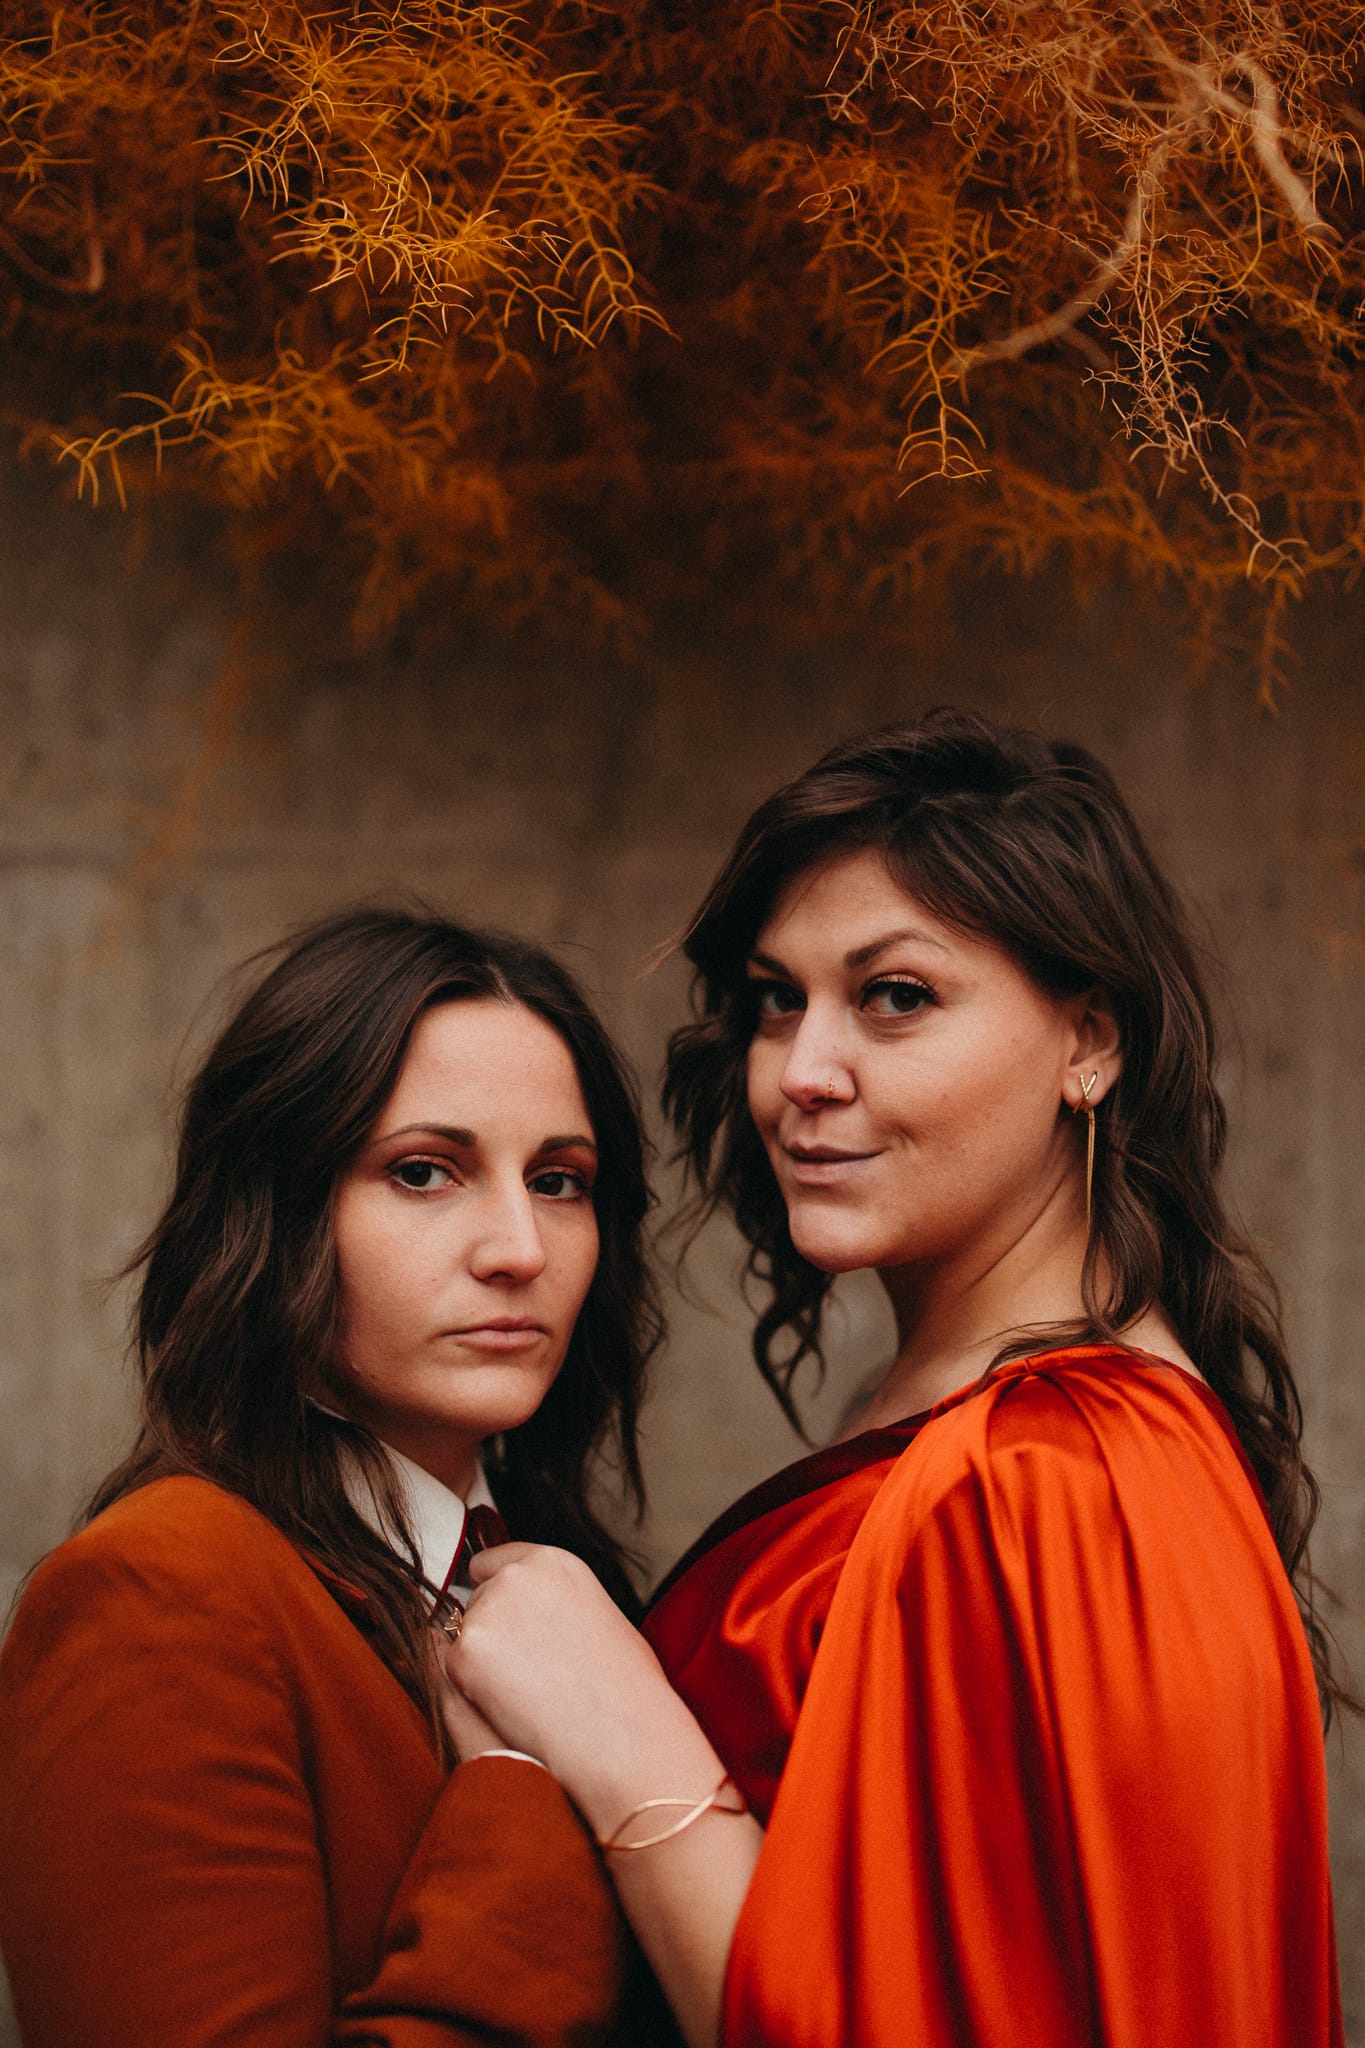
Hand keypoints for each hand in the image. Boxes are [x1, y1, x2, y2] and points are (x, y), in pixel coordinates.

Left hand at [442, 1543, 720, 1833]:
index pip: (491, 1564)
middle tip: (528, 1675)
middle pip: (477, 1602)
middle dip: (491, 1633)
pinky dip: (473, 1694)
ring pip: (463, 1637)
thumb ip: (559, 1604)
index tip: (499, 1619)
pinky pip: (454, 1672)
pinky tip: (513, 1709)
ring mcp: (488, 1611)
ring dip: (481, 1664)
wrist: (625, 1738)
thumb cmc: (627, 1689)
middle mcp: (516, 1576)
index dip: (491, 1592)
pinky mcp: (466, 1653)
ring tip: (527, 1696)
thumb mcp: (601, 1617)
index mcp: (553, 1562)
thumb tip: (536, 1616)